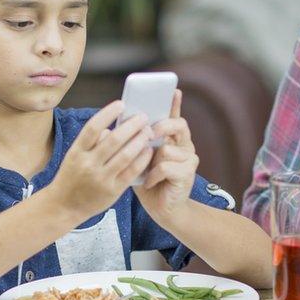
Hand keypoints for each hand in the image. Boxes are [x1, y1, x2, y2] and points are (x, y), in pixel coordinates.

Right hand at [49, 100, 153, 218]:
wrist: (63, 206)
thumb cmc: (71, 177)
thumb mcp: (74, 156)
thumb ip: (92, 142)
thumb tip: (111, 126)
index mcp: (76, 152)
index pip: (92, 128)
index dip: (107, 114)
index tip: (121, 104)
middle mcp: (88, 164)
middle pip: (113, 140)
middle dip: (131, 126)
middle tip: (143, 117)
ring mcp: (101, 178)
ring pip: (125, 155)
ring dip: (139, 141)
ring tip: (148, 131)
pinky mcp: (112, 191)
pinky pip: (131, 172)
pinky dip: (142, 159)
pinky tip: (148, 150)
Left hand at [134, 90, 198, 218]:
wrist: (162, 209)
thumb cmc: (148, 183)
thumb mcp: (137, 159)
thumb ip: (131, 143)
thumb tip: (111, 128)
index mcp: (172, 139)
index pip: (174, 116)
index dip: (174, 103)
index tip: (174, 90)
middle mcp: (184, 145)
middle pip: (178, 125)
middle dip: (161, 127)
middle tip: (148, 133)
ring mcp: (189, 159)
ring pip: (166, 148)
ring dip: (150, 162)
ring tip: (146, 173)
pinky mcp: (188, 173)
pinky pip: (165, 166)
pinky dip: (153, 176)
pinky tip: (149, 183)